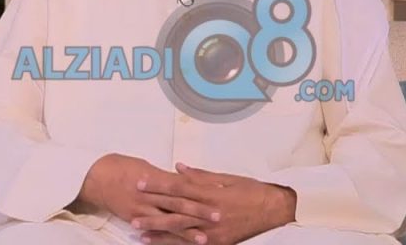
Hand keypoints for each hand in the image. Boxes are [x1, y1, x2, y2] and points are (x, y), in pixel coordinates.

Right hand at [75, 154, 220, 229]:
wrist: (97, 177)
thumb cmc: (123, 167)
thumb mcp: (148, 166)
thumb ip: (167, 176)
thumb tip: (184, 179)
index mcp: (156, 178)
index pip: (184, 184)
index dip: (201, 189)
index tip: (217, 193)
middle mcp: (151, 194)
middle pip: (179, 204)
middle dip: (199, 212)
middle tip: (217, 217)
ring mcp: (142, 208)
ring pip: (167, 221)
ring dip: (185, 232)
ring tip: (202, 239)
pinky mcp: (135, 219)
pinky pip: (153, 230)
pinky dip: (164, 238)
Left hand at [134, 163, 296, 244]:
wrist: (274, 211)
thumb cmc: (252, 191)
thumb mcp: (227, 177)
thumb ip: (200, 175)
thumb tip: (178, 168)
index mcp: (210, 192)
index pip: (178, 187)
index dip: (158, 185)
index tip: (141, 182)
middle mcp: (209, 212)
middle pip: (175, 209)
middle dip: (151, 208)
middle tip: (131, 207)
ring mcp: (212, 230)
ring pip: (179, 230)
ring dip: (157, 230)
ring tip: (137, 230)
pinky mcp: (216, 242)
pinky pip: (191, 244)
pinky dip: (174, 243)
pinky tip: (159, 243)